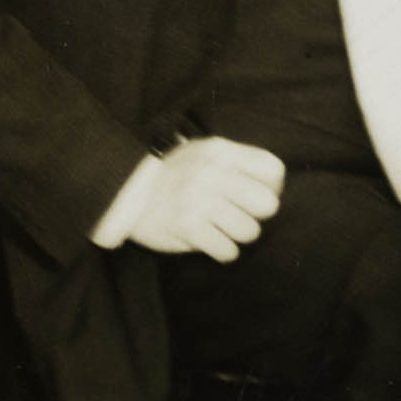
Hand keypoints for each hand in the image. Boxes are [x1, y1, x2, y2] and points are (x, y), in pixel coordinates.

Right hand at [93, 136, 283, 260]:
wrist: (126, 192)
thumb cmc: (175, 176)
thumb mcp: (204, 154)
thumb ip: (238, 164)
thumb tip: (275, 189)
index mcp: (218, 150)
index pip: (273, 170)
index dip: (271, 187)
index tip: (252, 194)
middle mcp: (211, 172)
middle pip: (268, 205)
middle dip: (254, 214)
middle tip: (234, 213)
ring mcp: (198, 199)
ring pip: (250, 231)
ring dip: (235, 234)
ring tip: (216, 225)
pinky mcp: (187, 227)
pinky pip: (228, 251)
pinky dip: (220, 250)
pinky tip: (207, 238)